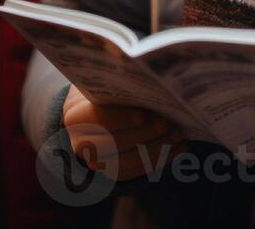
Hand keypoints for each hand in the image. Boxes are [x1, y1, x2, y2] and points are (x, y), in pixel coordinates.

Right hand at [62, 85, 184, 181]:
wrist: (92, 110)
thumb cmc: (106, 89)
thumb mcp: (107, 81)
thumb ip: (122, 83)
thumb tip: (152, 83)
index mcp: (76, 115)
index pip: (98, 118)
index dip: (122, 118)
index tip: (144, 114)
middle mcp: (80, 142)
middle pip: (114, 142)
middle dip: (146, 134)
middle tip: (170, 124)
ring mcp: (95, 161)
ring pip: (127, 161)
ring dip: (157, 149)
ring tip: (178, 136)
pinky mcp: (111, 172)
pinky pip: (136, 171)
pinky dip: (159, 160)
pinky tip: (178, 149)